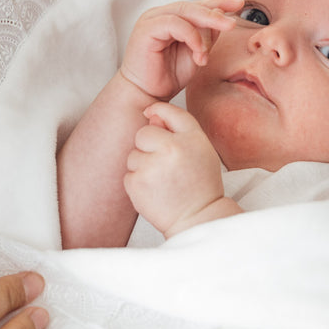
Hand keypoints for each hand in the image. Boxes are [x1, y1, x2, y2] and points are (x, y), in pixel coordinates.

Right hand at [119, 0, 242, 100]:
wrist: (147, 96)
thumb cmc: (169, 77)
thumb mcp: (196, 53)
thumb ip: (207, 35)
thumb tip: (222, 17)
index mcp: (172, 17)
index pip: (198, 5)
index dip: (219, 2)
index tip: (240, 3)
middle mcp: (161, 14)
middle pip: (193, 6)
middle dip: (216, 13)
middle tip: (233, 23)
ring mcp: (152, 19)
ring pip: (185, 12)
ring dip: (203, 29)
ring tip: (209, 50)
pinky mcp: (145, 29)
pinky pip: (174, 24)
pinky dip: (191, 36)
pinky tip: (198, 52)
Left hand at [124, 102, 234, 235]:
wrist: (198, 217)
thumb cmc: (200, 180)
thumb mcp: (200, 145)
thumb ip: (176, 121)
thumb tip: (149, 112)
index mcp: (187, 138)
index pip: (162, 113)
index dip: (160, 123)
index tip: (164, 135)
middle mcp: (169, 150)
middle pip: (142, 135)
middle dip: (150, 147)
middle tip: (167, 165)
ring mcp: (150, 168)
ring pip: (133, 156)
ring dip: (143, 166)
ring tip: (163, 180)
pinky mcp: (136, 186)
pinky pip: (128, 175)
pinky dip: (138, 183)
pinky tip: (155, 191)